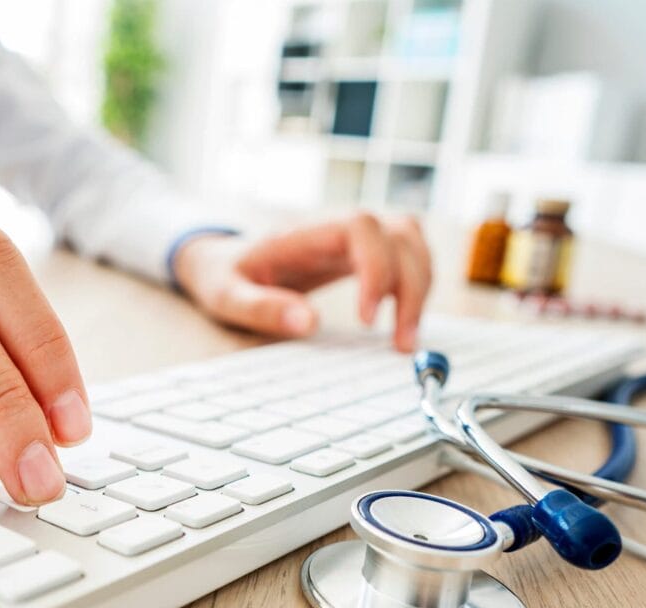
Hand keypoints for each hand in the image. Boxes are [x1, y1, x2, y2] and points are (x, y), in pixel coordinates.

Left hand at [173, 213, 431, 350]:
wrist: (225, 262)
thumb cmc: (225, 276)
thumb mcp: (226, 296)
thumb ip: (261, 308)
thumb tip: (307, 323)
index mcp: (301, 232)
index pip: (359, 227)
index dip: (375, 266)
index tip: (366, 318)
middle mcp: (334, 227)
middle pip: (398, 233)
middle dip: (410, 287)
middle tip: (399, 342)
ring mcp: (352, 238)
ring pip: (411, 241)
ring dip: (420, 288)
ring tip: (404, 340)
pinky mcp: (363, 253)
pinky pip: (407, 256)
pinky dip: (416, 286)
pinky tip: (402, 322)